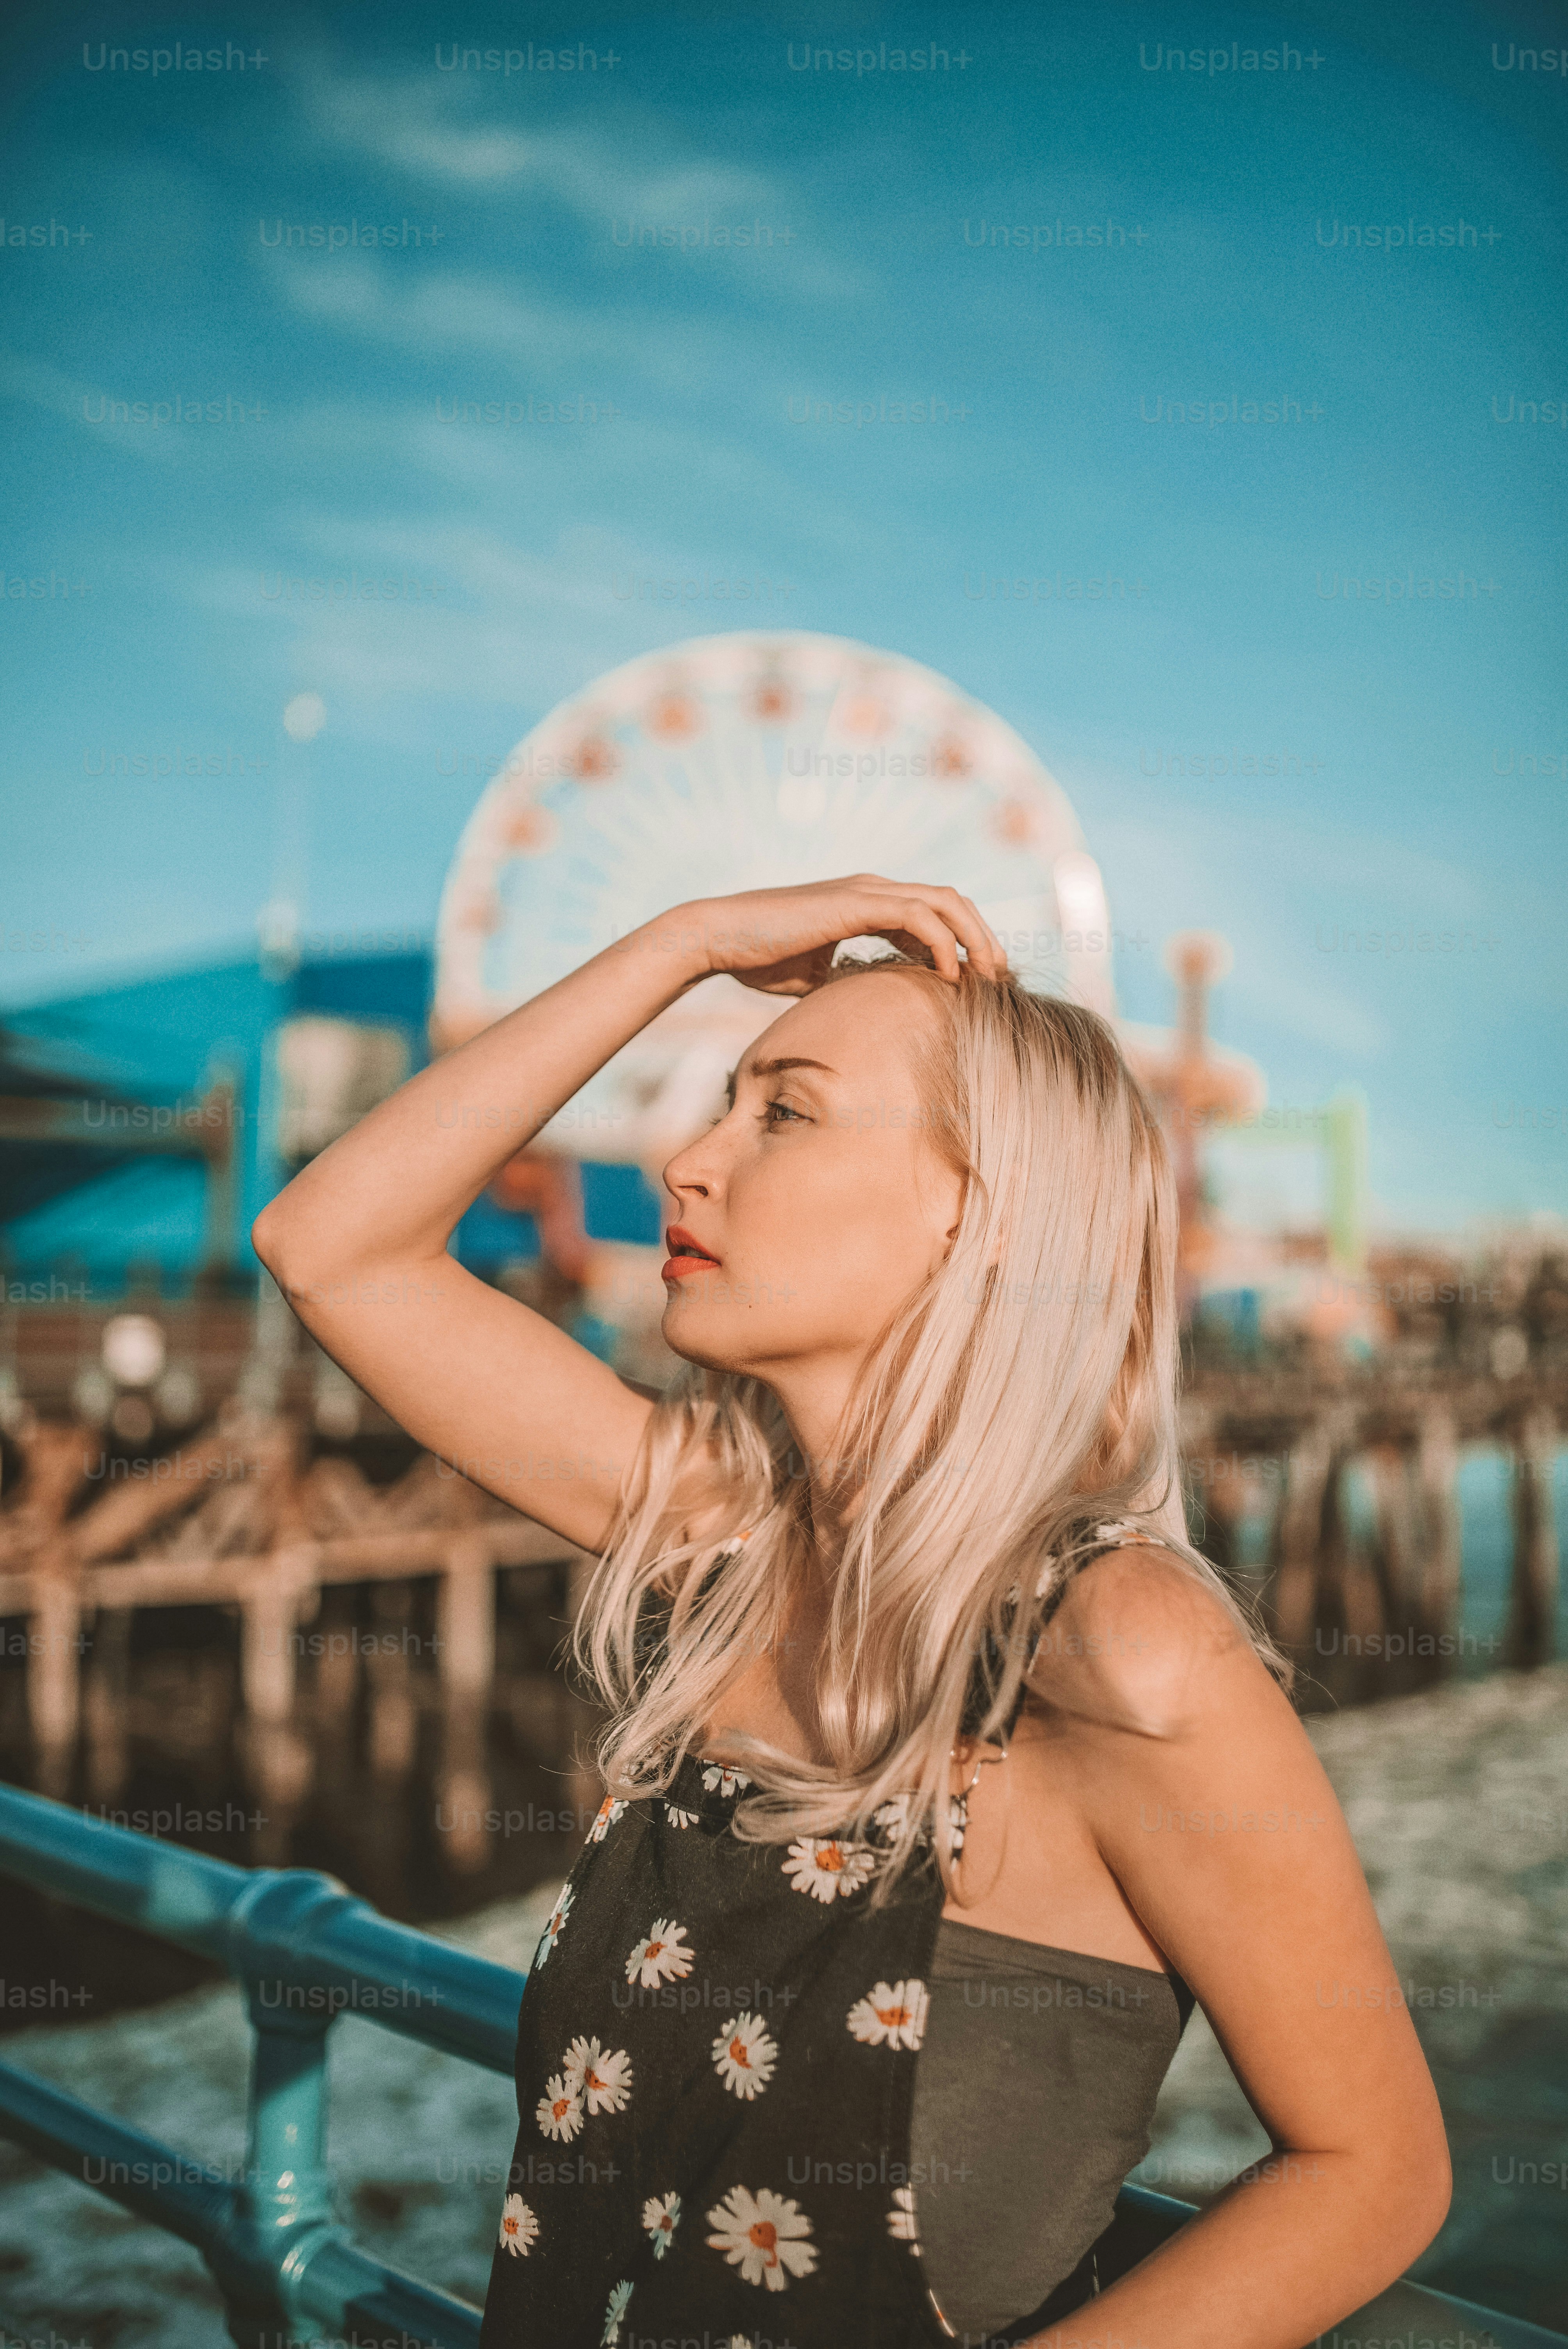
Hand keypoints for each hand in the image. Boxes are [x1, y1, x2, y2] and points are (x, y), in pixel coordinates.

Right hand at [679, 874, 1008, 996]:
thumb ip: (846, 979)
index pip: (933, 914)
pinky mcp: (856, 902)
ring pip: (945, 902)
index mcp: (867, 902)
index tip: (979, 981)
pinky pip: (918, 916)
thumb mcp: (815, 974)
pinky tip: (950, 977)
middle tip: (1000, 978)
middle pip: (952, 902)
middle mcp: (873, 889)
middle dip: (982, 937)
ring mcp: (867, 891)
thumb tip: (866, 1006)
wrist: (719, 939)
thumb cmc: (758, 958)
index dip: (963, 943)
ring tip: (989, 976)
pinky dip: (943, 944)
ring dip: (975, 938)